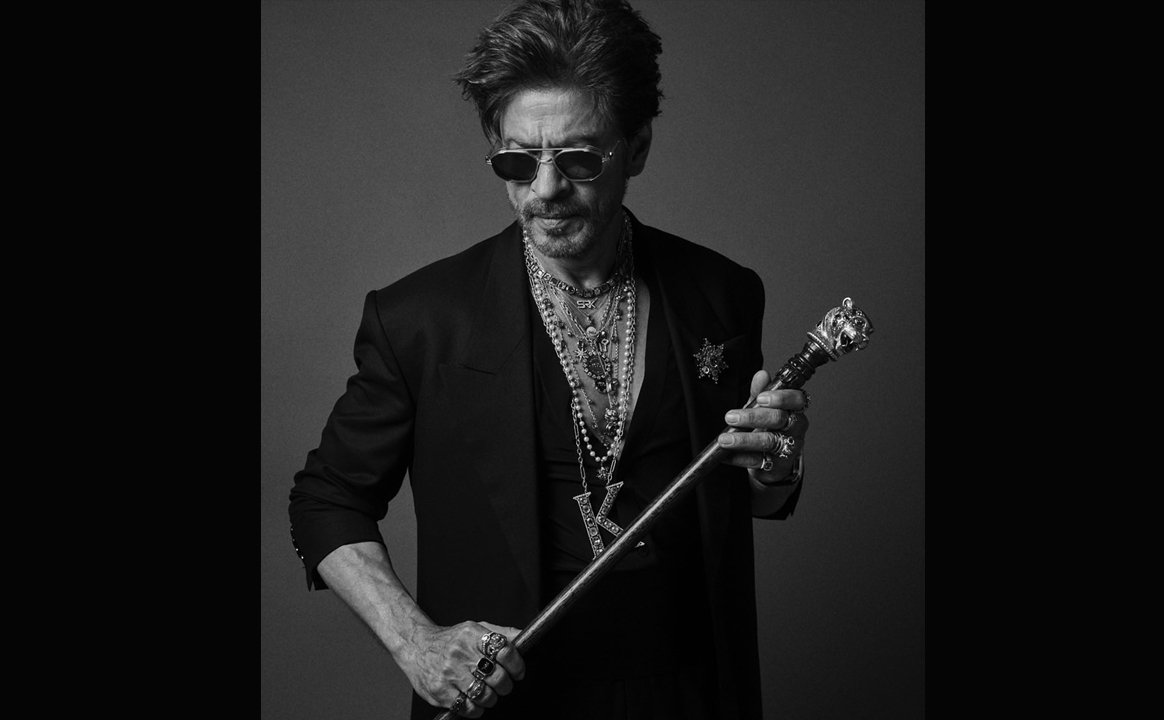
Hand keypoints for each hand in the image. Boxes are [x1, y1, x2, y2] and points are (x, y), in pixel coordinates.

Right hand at [401, 620, 524, 716]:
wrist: (416, 646)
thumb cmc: (450, 640)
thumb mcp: (474, 629)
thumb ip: (500, 634)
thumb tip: (523, 637)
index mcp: (472, 635)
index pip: (504, 650)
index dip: (517, 664)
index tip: (518, 672)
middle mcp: (460, 653)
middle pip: (497, 676)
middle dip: (506, 685)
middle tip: (503, 685)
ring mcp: (449, 673)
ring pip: (485, 695)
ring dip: (492, 698)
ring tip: (488, 693)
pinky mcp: (440, 691)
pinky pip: (468, 707)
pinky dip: (476, 709)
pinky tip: (474, 701)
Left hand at [716, 370, 808, 483]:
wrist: (771, 460)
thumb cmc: (767, 427)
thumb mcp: (762, 407)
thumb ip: (760, 392)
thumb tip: (761, 374)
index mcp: (795, 409)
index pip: (797, 399)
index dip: (781, 398)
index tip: (761, 398)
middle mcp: (796, 428)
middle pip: (779, 419)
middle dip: (753, 417)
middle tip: (730, 417)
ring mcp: (789, 448)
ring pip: (769, 441)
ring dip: (744, 440)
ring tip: (723, 439)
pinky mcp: (778, 466)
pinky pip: (758, 461)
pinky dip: (739, 458)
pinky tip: (725, 456)